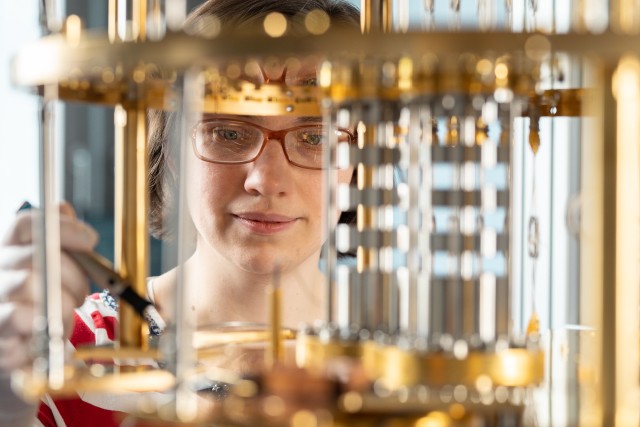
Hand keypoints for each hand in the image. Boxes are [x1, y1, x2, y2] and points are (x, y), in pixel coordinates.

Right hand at [0, 202, 97, 374]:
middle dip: (73, 275)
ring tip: (66, 313)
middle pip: (37, 256)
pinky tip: (52, 331)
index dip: (63, 228)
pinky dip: (50, 328)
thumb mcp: (48, 266)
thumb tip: (63, 208)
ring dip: (63, 304)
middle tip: (82, 290)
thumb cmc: (36, 301)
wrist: (16, 343)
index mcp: (7, 251)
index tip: (90, 239)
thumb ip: (56, 238)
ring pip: (30, 287)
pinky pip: (25, 322)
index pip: (25, 225)